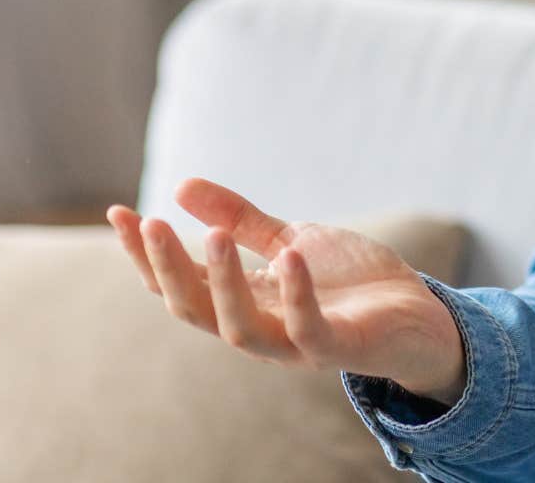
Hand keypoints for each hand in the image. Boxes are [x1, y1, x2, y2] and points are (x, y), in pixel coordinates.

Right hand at [107, 177, 466, 402]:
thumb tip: (182, 186)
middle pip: (193, 308)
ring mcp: (295, 343)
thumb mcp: (289, 239)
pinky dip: (296, 296)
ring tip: (212, 236)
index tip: (118, 211)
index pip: (178, 283)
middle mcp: (258, 327)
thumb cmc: (350, 281)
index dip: (144, 254)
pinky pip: (307, 330)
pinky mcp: (336, 347)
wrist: (416, 311)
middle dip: (167, 268)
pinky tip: (288, 257)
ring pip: (238, 327)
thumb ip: (241, 220)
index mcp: (241, 301)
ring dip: (221, 283)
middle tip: (151, 223)